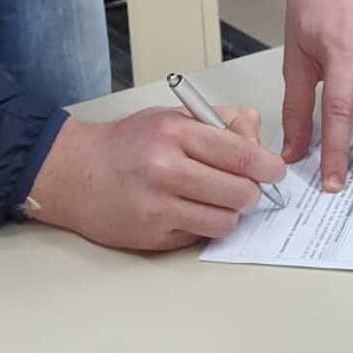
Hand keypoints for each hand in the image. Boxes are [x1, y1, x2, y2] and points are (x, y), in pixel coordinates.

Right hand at [26, 106, 284, 251]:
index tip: (276, 170)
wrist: (76, 174)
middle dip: (252, 192)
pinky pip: (201, 235)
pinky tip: (191, 210)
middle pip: (238, 191)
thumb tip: (257, 135)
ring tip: (218, 199)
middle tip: (247, 187)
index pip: (239, 152)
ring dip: (231, 212)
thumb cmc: (126, 144)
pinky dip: (205, 225)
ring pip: (225, 220)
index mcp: (173, 133)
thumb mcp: (171, 117)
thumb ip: (219, 120)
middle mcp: (165, 169)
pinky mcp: (153, 236)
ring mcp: (158, 206)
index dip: (266, 164)